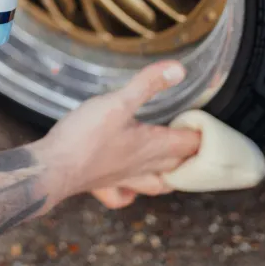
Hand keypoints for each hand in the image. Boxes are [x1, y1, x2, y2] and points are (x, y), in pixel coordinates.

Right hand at [32, 62, 200, 209]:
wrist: (54, 167)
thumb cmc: (86, 135)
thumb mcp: (118, 101)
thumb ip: (148, 84)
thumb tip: (179, 69)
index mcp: (150, 146)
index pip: (187, 144)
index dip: (202, 136)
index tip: (210, 127)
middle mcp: (142, 167)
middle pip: (178, 166)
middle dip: (193, 157)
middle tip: (201, 145)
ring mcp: (124, 179)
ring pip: (157, 183)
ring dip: (171, 176)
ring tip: (176, 168)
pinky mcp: (105, 185)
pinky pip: (126, 195)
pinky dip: (133, 192)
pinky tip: (131, 188)